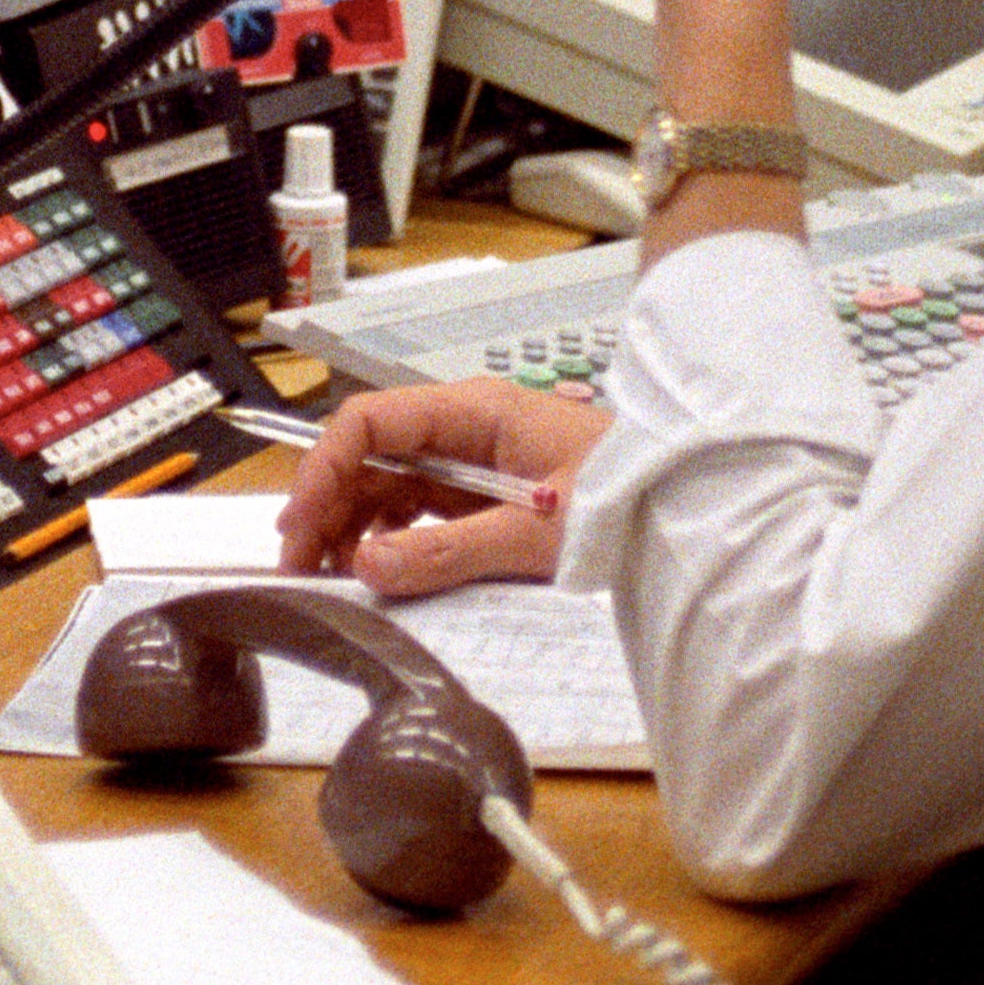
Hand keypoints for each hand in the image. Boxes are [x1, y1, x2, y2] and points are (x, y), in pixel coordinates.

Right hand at [277, 380, 613, 596]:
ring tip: (330, 573)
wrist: (683, 506)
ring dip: (351, 523)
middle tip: (301, 566)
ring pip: (388, 483)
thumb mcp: (536, 532)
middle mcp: (466, 427)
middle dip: (327, 504)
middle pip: (370, 455)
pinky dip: (389, 535)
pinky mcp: (486, 493)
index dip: (324, 467)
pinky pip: (419, 507)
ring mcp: (474, 460)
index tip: (300, 524)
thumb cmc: (625, 498)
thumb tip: (370, 565)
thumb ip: (450, 550)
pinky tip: (376, 567)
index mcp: (475, 410)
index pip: (371, 421)